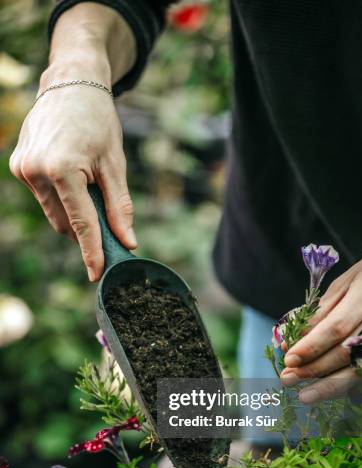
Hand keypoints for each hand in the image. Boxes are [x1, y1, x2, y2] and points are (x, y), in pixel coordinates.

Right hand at [9, 3, 136, 280]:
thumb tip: (128, 241)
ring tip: (89, 187)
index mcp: (63, 168)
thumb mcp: (115, 164)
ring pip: (53, 213)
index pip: (81, 223)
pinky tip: (72, 175)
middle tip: (108, 227)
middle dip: (85, 231)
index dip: (91, 251)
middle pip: (65, 223)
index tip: (97, 274)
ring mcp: (23, 168)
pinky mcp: (18, 165)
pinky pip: (44, 197)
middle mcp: (36, 170)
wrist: (71, 83)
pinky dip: (61, 197)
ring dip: (72, 213)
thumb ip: (120, 206)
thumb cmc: (98, 121)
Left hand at [281, 242, 361, 402]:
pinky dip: (355, 381)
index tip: (289, 359)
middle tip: (289, 379)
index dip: (312, 346)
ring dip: (333, 384)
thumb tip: (291, 338)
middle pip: (351, 350)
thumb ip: (322, 309)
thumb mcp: (348, 279)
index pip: (338, 325)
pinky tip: (333, 388)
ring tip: (307, 395)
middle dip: (316, 369)